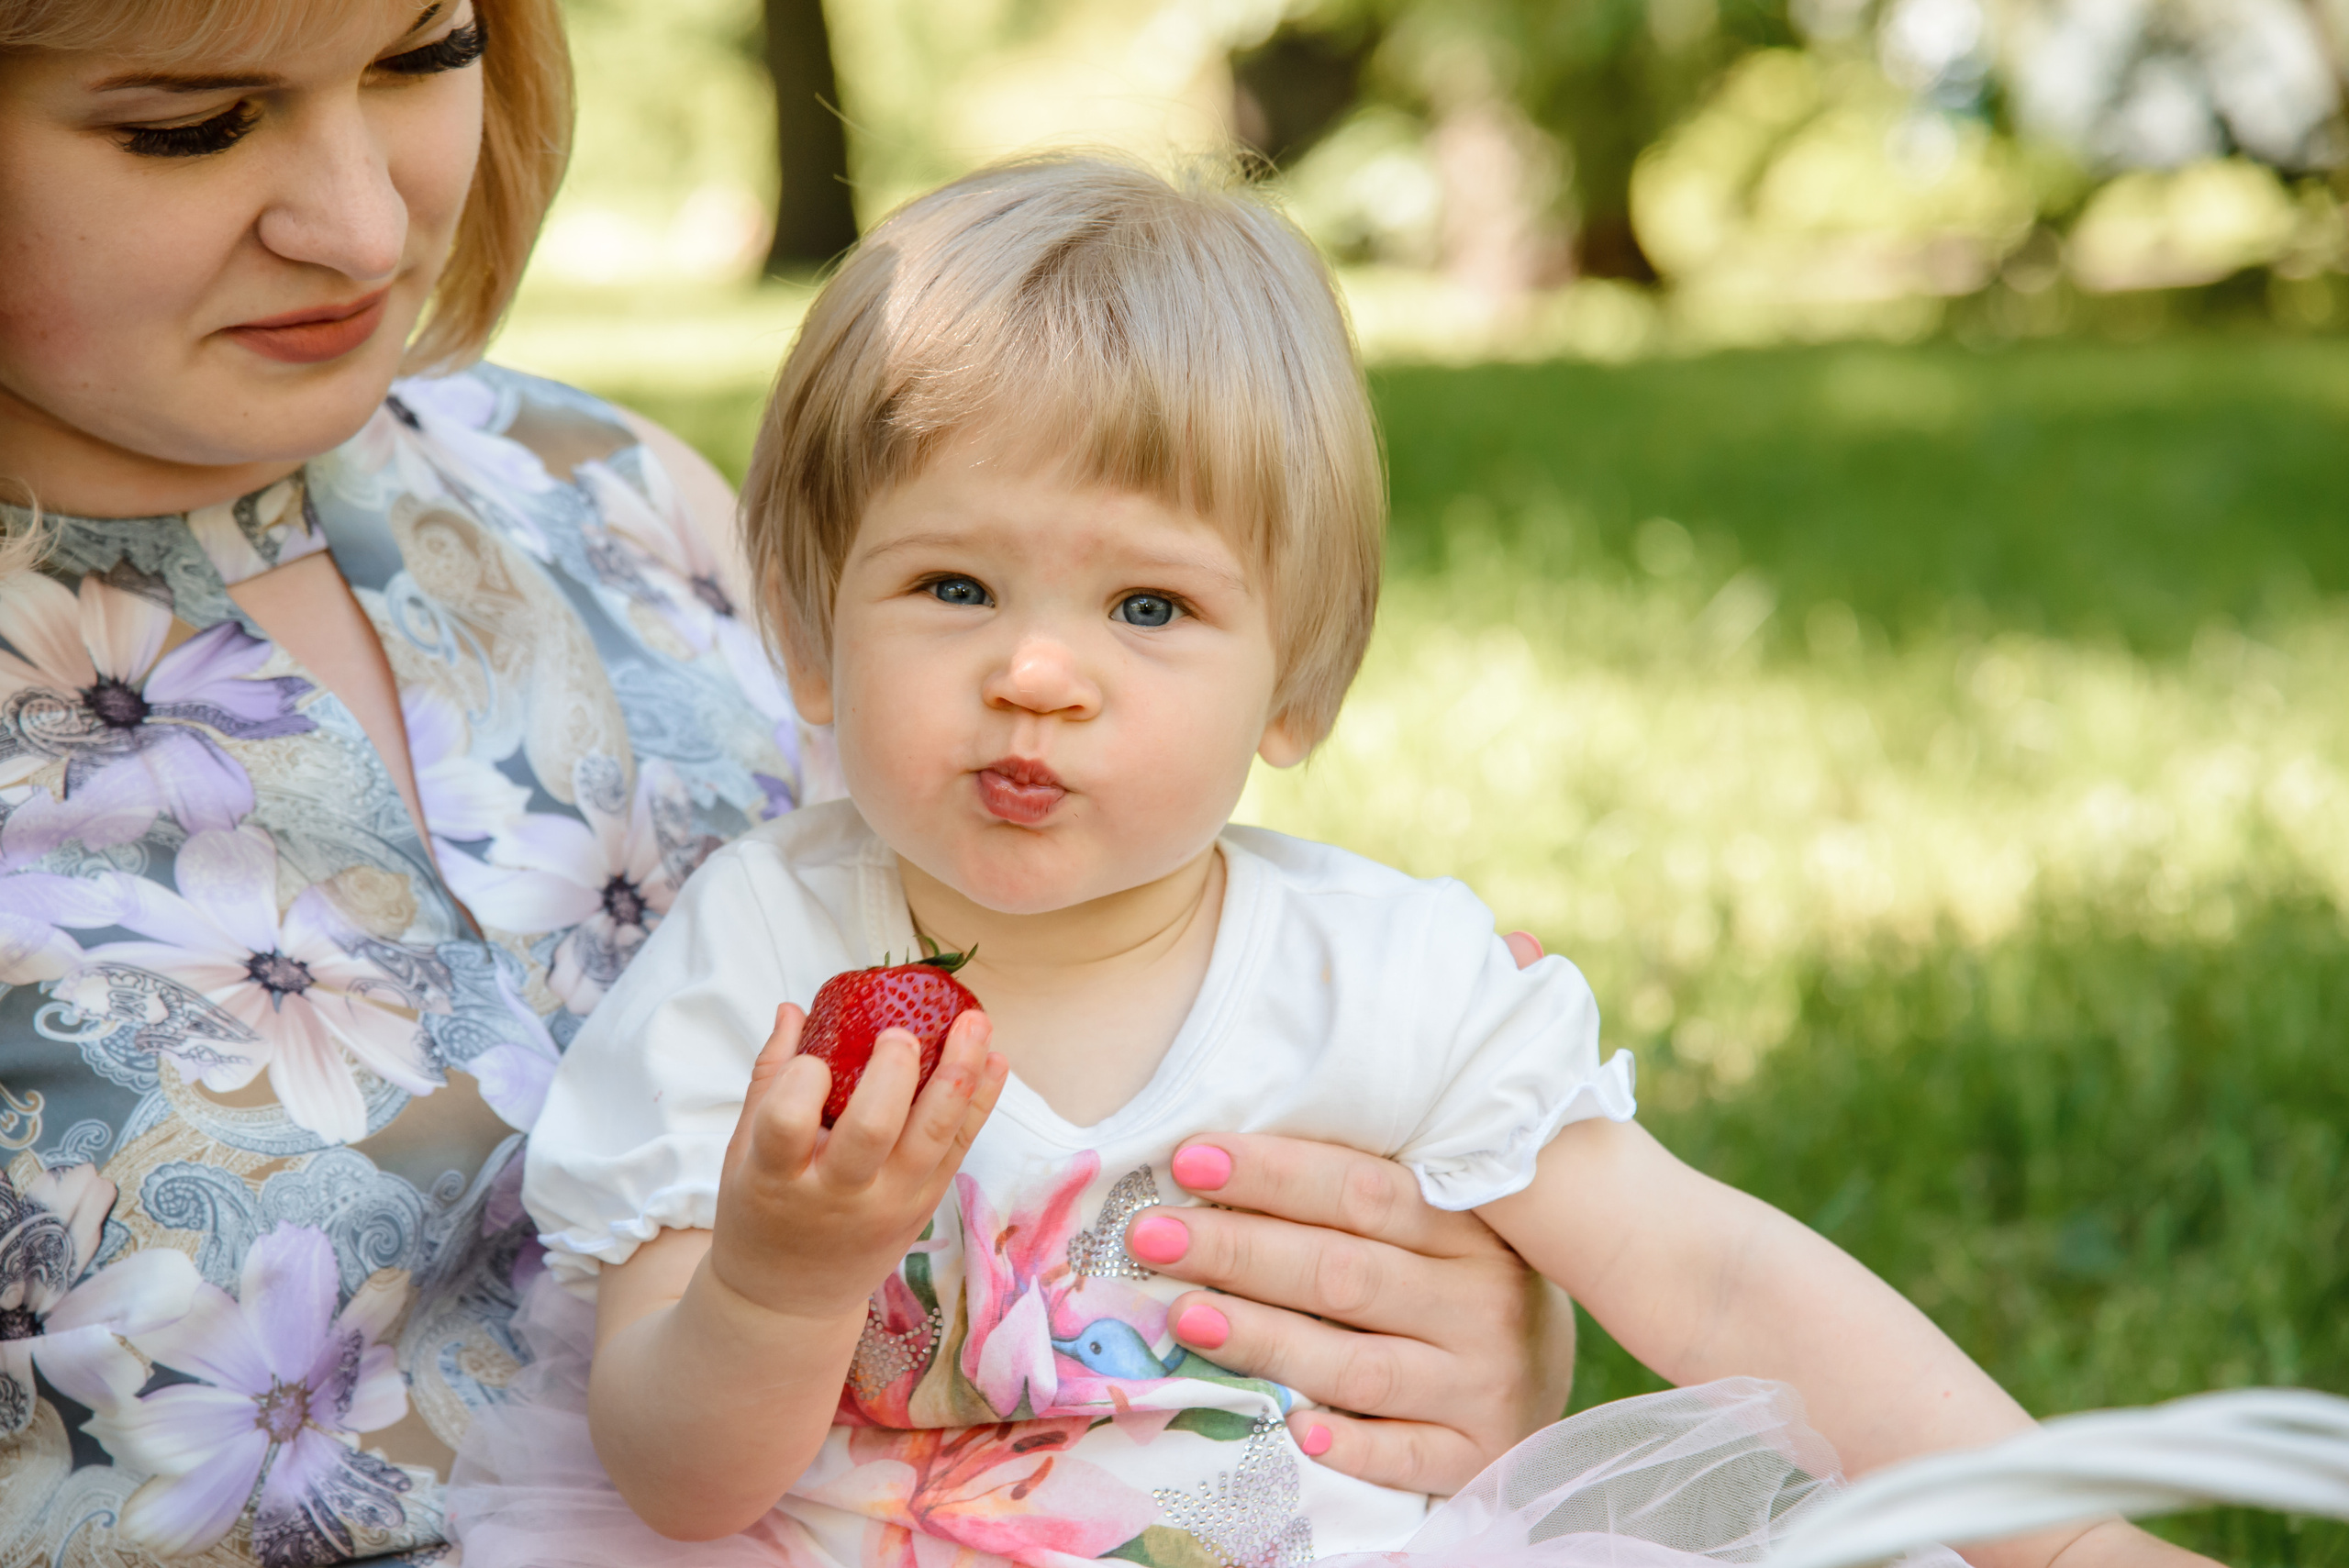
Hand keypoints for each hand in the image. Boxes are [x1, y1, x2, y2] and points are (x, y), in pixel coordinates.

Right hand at [709, 1003, 1006, 1323]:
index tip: (813, 1060)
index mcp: (776, 1178)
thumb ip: (770, 1078)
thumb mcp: (744, 1152)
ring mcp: (890, 1202)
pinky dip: (980, 1101)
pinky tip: (994, 1059)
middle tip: (900, 1033)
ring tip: (974, 1021)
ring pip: (933, 1136)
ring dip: (959, 1074)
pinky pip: (960, 1147)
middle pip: (873, 1130)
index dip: (802, 1082)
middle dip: (893, 1073)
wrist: (789, 1300)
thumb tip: (794, 1008)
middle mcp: (839, 1195)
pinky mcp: (925, 1205)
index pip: (788, 1124)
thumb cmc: (762, 1210)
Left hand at [1127, 1132, 1573, 1494]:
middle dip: (1240, 1249)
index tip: (1190, 1160)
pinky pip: (1404, 1457)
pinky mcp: (1477, 1456)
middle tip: (1153, 1236)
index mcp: (1468, 1228)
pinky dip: (1349, 1447)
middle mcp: (1480, 1303)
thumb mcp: (1436, 1227)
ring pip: (1358, 1366)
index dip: (1273, 1174)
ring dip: (1266, 1339)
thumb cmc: (1456, 1285)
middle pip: (1344, 1272)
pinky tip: (1291, 1429)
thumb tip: (1218, 1165)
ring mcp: (1482, 1385)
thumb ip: (1354, 1199)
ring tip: (1186, 1315)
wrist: (1545, 1382)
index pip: (1361, 1190)